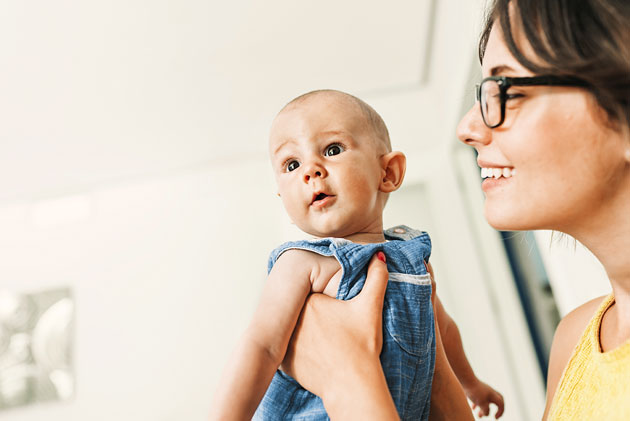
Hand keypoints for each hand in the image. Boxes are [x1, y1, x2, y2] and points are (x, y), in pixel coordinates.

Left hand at [281, 253, 397, 417]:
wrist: (352, 384)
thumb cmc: (362, 346)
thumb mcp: (371, 308)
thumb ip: (376, 277)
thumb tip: (379, 255)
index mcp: (310, 302)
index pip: (314, 296)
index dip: (326, 304)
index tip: (335, 313)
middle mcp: (293, 320)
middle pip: (303, 314)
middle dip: (315, 319)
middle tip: (332, 331)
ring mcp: (287, 343)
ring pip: (295, 333)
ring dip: (305, 336)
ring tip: (325, 344)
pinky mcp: (286, 363)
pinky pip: (290, 353)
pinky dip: (300, 355)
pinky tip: (316, 357)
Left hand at [465, 380, 504, 418]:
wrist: (466, 379)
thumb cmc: (475, 391)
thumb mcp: (481, 403)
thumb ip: (486, 410)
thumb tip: (486, 414)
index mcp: (493, 395)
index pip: (501, 404)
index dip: (500, 412)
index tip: (495, 418)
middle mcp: (490, 392)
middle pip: (497, 400)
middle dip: (497, 409)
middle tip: (495, 415)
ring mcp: (483, 390)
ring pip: (487, 401)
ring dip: (484, 409)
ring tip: (479, 416)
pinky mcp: (476, 389)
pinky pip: (479, 398)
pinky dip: (477, 404)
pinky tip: (473, 408)